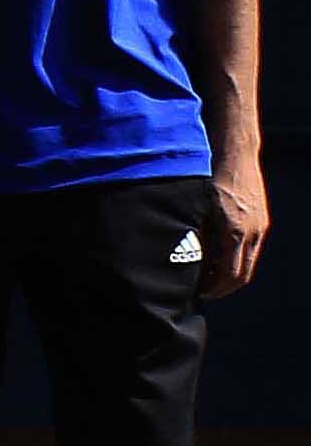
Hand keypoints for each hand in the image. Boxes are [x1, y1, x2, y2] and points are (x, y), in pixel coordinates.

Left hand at [204, 159, 268, 297]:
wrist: (234, 152)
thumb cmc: (209, 177)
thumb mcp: (195, 209)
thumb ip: (193, 236)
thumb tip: (183, 260)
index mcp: (235, 231)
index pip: (229, 274)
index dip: (214, 289)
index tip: (198, 293)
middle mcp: (252, 231)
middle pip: (242, 274)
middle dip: (222, 287)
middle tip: (203, 292)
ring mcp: (260, 226)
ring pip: (248, 262)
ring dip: (230, 274)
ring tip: (208, 277)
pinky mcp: (261, 219)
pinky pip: (251, 248)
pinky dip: (236, 259)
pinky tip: (218, 256)